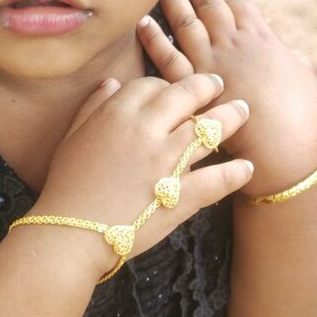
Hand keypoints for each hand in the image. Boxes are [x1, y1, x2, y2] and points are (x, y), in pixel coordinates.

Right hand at [36, 73, 252, 281]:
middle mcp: (147, 129)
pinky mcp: (180, 196)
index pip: (153, 83)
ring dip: (231, 118)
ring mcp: (167, 162)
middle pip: (189, 94)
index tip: (176, 90)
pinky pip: (217, 179)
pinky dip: (236, 173)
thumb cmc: (68, 184)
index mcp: (119, 113)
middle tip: (219, 85)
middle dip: (208, 86)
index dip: (168, 84)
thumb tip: (112, 83)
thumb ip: (94, 105)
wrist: (70, 233)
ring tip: (243, 111)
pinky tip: (247, 167)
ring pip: (210, 129)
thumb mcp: (73, 136)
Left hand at [136, 0, 316, 197]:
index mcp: (262, 39)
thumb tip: (290, 52)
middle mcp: (233, 44)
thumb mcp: (305, 79)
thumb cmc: (302, 118)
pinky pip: (167, 57)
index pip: (240, 6)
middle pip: (211, 5)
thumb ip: (293, 60)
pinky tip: (144, 22)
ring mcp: (210, 62)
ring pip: (186, 22)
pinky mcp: (191, 86)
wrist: (284, 148)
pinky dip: (154, 38)